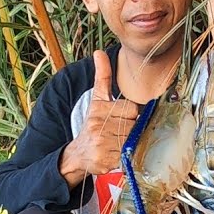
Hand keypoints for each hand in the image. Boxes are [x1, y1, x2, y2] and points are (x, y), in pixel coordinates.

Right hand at [59, 51, 139, 186]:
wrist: (79, 153)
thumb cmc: (94, 124)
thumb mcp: (98, 99)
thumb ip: (102, 76)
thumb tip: (99, 52)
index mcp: (99, 109)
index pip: (132, 109)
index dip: (130, 115)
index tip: (120, 119)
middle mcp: (98, 126)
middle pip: (135, 125)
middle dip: (131, 130)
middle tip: (119, 133)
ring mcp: (101, 145)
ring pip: (133, 141)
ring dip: (130, 144)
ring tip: (117, 143)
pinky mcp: (105, 161)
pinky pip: (129, 157)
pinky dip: (127, 157)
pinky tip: (117, 154)